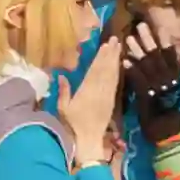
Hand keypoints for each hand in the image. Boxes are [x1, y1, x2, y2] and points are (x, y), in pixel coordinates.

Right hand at [54, 33, 125, 164]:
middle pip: (106, 69)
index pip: (95, 70)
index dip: (101, 57)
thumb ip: (64, 91)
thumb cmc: (73, 124)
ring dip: (116, 60)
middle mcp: (99, 91)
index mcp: (87, 91)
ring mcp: (107, 96)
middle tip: (116, 39)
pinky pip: (115, 83)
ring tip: (119, 47)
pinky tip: (119, 64)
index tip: (105, 45)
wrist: (89, 139)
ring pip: (112, 74)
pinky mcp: (111, 100)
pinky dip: (117, 72)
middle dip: (111, 53)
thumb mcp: (63, 108)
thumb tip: (61, 75)